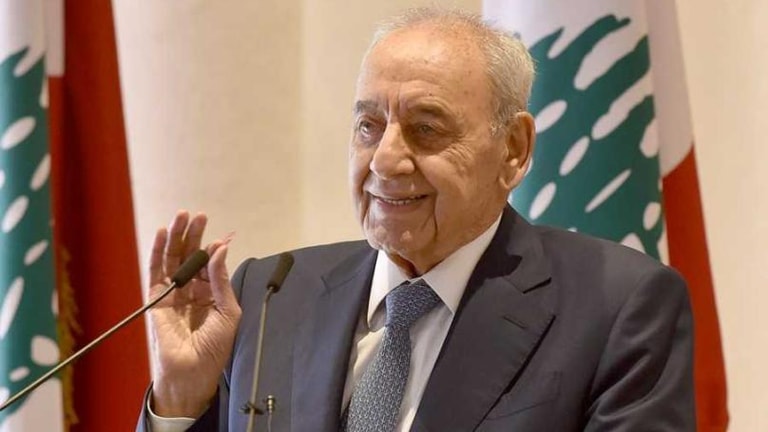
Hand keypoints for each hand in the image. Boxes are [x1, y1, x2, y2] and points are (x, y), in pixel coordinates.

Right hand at [147, 210, 241, 417]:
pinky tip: (162, 233)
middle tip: (199, 216)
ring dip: (176, 236)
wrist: (192, 372)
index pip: (210, 264)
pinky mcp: (156, 298)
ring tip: (182, 216)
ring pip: (173, 258)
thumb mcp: (228, 311)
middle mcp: (191, 289)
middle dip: (194, 235)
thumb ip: (221, 280)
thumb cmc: (213, 348)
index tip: (222, 237)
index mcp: (210, 293)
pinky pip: (155, 270)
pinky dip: (157, 250)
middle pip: (190, 256)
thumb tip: (219, 250)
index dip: (214, 250)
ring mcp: (173, 292)